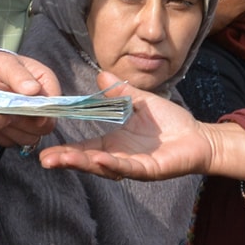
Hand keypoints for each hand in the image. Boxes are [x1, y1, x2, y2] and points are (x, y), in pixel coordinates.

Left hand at [0, 50, 63, 148]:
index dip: (43, 111)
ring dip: (12, 130)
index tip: (24, 108)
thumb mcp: (4, 64)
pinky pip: (14, 142)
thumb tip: (34, 89)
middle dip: (24, 121)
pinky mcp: (17, 132)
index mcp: (46, 84)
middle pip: (46, 126)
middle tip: (6, 110)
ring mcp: (31, 121)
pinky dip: (2, 135)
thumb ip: (18, 75)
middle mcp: (43, 105)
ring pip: (31, 138)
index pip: (56, 104)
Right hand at [39, 72, 244, 181]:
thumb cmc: (169, 122)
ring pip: (104, 167)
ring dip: (85, 163)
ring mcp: (134, 166)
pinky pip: (129, 168)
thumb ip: (120, 92)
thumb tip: (100, 75)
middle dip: (67, 161)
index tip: (45, 151)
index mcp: (113, 143)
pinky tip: (100, 159)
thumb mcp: (140, 102)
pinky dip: (113, 164)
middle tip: (45, 160)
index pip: (84, 149)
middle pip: (88, 162)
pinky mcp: (150, 170)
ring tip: (65, 159)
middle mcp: (119, 157)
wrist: (199, 136)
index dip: (66, 151)